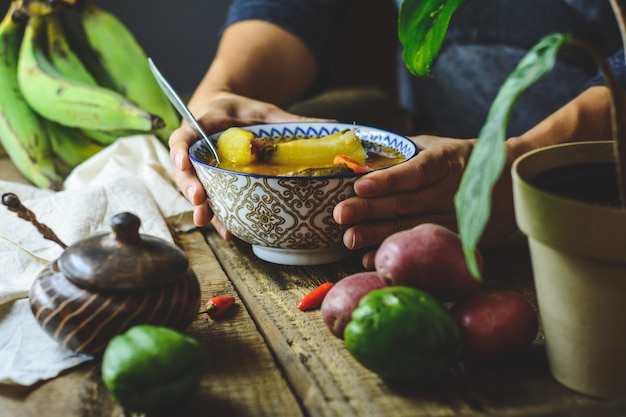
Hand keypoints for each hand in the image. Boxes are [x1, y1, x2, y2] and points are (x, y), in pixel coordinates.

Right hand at [168, 91, 325, 236]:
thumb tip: (332, 126)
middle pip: (184, 170)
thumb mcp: (265, 111)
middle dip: (189, 186)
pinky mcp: (211, 183)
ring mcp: (201, 168)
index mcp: (203, 124)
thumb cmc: (243, 111)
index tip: (183, 163)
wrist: (228, 113)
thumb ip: (289, 120)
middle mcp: (196, 149)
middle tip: (199, 199)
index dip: (179, 151)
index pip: (182, 137)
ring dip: (201, 207)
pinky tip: (228, 231)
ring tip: (207, 220)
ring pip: (193, 189)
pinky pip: (211, 200)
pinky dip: (218, 216)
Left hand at [333, 135, 516, 267]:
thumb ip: (404, 152)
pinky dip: (396, 251)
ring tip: (349, 238)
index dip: (388, 180)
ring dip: (377, 234)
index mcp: (447, 161)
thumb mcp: (439, 147)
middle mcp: (452, 190)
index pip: (416, 171)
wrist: (512, 182)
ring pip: (411, 226)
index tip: (360, 186)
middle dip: (370, 210)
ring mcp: (457, 217)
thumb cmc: (463, 160)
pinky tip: (371, 257)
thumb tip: (360, 155)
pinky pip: (423, 245)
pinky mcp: (460, 238)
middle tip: (340, 215)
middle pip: (407, 202)